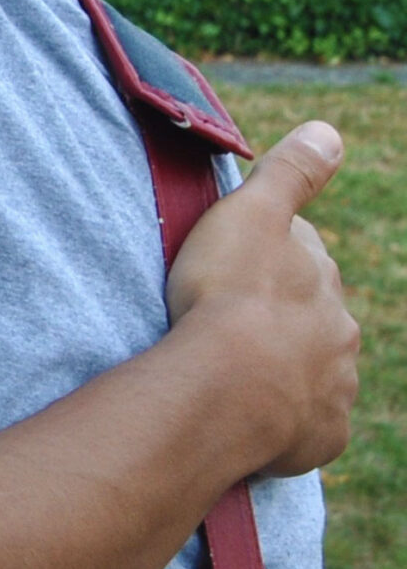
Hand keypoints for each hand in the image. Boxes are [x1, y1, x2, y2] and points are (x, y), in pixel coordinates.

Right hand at [167, 121, 357, 478]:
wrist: (228, 385)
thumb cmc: (230, 292)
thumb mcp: (252, 213)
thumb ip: (292, 172)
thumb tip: (331, 131)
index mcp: (323, 279)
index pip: (304, 255)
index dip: (269, 253)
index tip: (235, 258)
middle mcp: (340, 333)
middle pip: (312, 315)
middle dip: (282, 312)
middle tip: (228, 313)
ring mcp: (334, 389)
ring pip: (311, 369)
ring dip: (282, 363)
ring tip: (233, 364)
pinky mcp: (322, 437)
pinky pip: (304, 422)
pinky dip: (284, 414)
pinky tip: (249, 408)